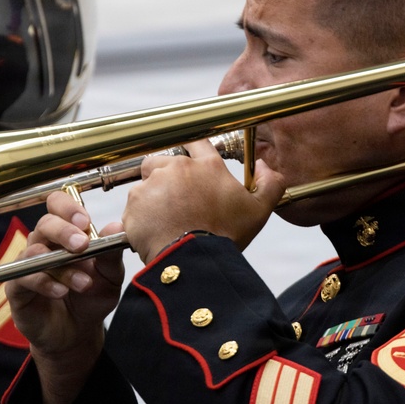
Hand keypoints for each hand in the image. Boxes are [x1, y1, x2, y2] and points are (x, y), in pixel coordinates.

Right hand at [5, 191, 124, 403]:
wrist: (78, 332)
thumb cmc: (92, 297)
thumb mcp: (110, 276)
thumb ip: (111, 252)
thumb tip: (117, 225)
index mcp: (67, 233)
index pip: (58, 205)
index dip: (68, 208)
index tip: (85, 221)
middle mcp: (44, 243)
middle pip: (45, 223)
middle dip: (65, 231)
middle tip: (83, 245)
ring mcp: (28, 264)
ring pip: (36, 251)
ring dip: (63, 266)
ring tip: (84, 283)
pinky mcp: (17, 287)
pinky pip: (24, 277)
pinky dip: (44, 283)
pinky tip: (61, 292)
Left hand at [122, 138, 285, 263]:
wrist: (193, 261)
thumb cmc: (225, 236)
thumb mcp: (259, 210)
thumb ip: (270, 183)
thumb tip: (264, 166)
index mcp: (207, 166)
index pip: (197, 142)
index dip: (192, 150)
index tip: (189, 162)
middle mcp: (178, 168)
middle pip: (164, 160)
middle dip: (166, 176)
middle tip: (176, 200)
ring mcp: (153, 183)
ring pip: (146, 181)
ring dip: (152, 196)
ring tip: (165, 219)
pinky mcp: (135, 203)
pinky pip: (134, 205)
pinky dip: (140, 215)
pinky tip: (154, 230)